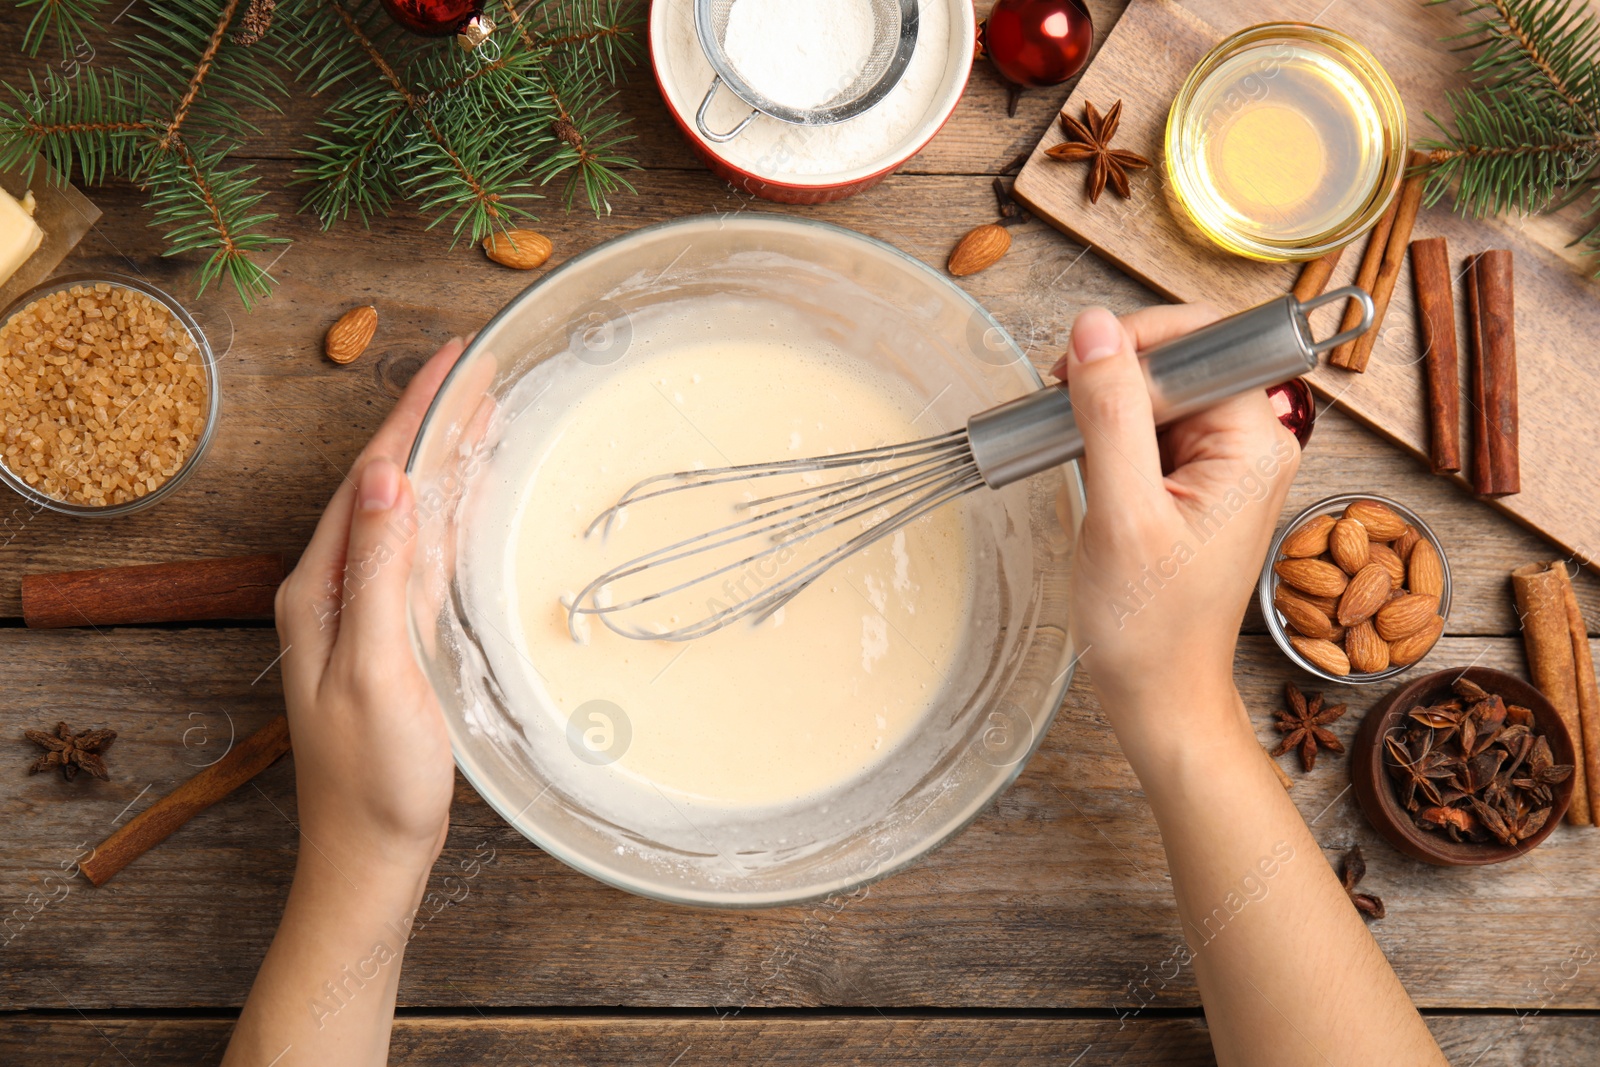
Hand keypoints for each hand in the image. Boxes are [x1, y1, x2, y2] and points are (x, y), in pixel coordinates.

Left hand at [273, 338, 466, 873]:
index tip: (453, 360)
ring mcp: (363, 614)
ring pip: (406, 514)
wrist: (370, 855)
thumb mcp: (378, 670)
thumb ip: (379, 572)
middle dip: (430, 421)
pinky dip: (449, 512)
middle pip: (386, 484)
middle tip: (480, 371)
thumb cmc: (373, 778)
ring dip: (441, 460)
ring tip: (483, 413)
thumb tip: (385, 478)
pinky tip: (470, 497)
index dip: (412, 413)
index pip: (370, 477)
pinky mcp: (393, 637)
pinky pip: (421, 553)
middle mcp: (335, 591)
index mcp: (320, 589)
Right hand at [1054, 305, 1299, 732]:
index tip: (1079, 373)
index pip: (1203, 340)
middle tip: (1064, 408)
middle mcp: (1251, 442)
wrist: (1158, 693)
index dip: (1136, 341)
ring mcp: (1224, 461)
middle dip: (1116, 372)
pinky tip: (1088, 466)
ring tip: (1072, 442)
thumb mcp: (1121, 512)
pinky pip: (1150, 426)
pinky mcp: (1196, 480)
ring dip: (1107, 404)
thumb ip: (1110, 414)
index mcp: (1253, 442)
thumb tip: (1094, 328)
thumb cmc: (1149, 624)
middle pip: (1180, 358)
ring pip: (1159, 389)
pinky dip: (1110, 433)